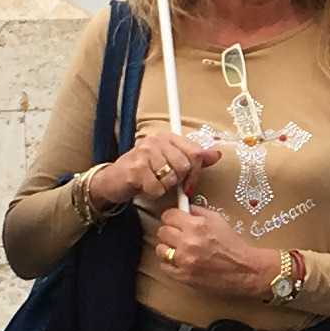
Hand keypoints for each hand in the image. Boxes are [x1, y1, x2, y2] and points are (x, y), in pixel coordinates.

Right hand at [87, 135, 218, 213]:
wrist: (113, 180)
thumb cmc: (143, 171)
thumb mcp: (169, 161)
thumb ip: (193, 157)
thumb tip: (216, 154)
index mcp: (167, 136)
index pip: (195, 152)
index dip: (196, 171)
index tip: (189, 183)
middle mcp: (155, 141)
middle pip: (185, 166)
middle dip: (179, 181)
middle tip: (166, 183)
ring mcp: (144, 154)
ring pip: (172, 178)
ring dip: (164, 188)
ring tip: (153, 182)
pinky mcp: (136, 170)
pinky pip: (157, 188)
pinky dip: (153, 194)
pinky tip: (145, 187)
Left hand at [150, 200, 280, 297]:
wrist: (244, 270)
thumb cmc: (234, 246)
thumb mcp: (218, 220)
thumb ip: (198, 212)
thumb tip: (183, 208)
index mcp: (197, 225)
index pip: (168, 216)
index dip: (171, 218)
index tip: (173, 221)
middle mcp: (188, 242)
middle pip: (162, 232)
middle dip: (170, 232)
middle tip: (177, 236)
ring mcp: (184, 260)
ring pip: (160, 250)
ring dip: (168, 249)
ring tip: (179, 250)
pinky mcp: (183, 276)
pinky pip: (164, 267)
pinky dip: (170, 264)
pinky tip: (181, 262)